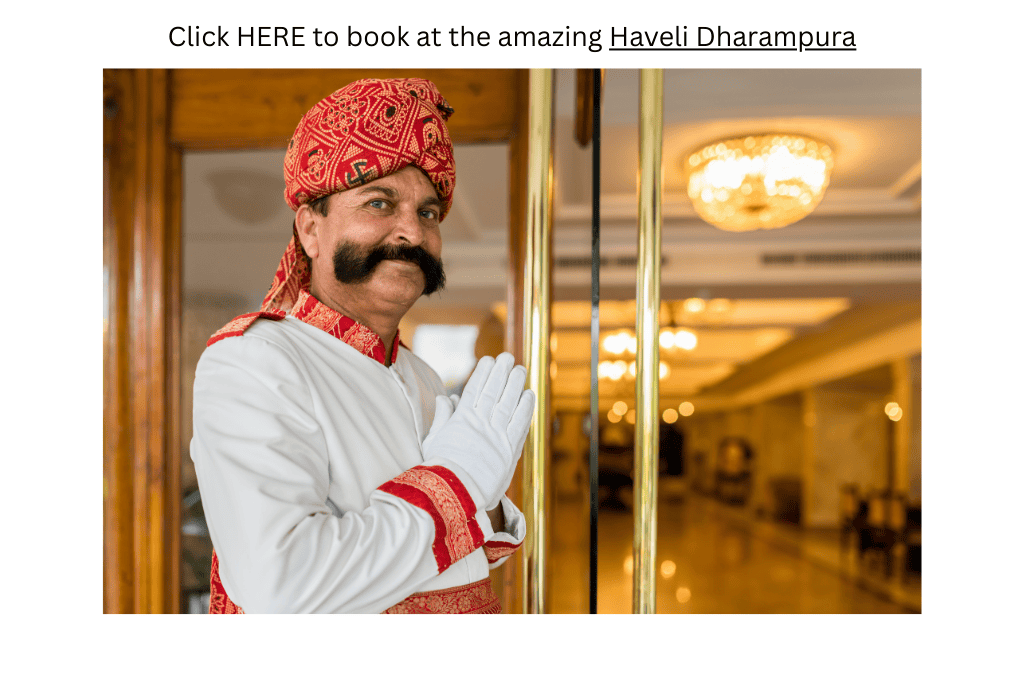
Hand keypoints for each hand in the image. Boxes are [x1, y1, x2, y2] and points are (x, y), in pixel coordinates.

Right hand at [421, 353, 535, 508]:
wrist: (455, 493)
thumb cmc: (440, 470)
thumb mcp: (433, 440)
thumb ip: (442, 417)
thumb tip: (446, 397)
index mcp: (462, 419)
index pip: (475, 389)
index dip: (483, 373)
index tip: (488, 360)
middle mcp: (481, 423)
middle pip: (494, 392)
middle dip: (501, 372)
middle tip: (507, 358)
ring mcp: (497, 435)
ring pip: (509, 403)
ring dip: (515, 385)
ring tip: (520, 370)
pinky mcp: (510, 450)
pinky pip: (520, 424)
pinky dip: (525, 408)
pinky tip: (529, 395)